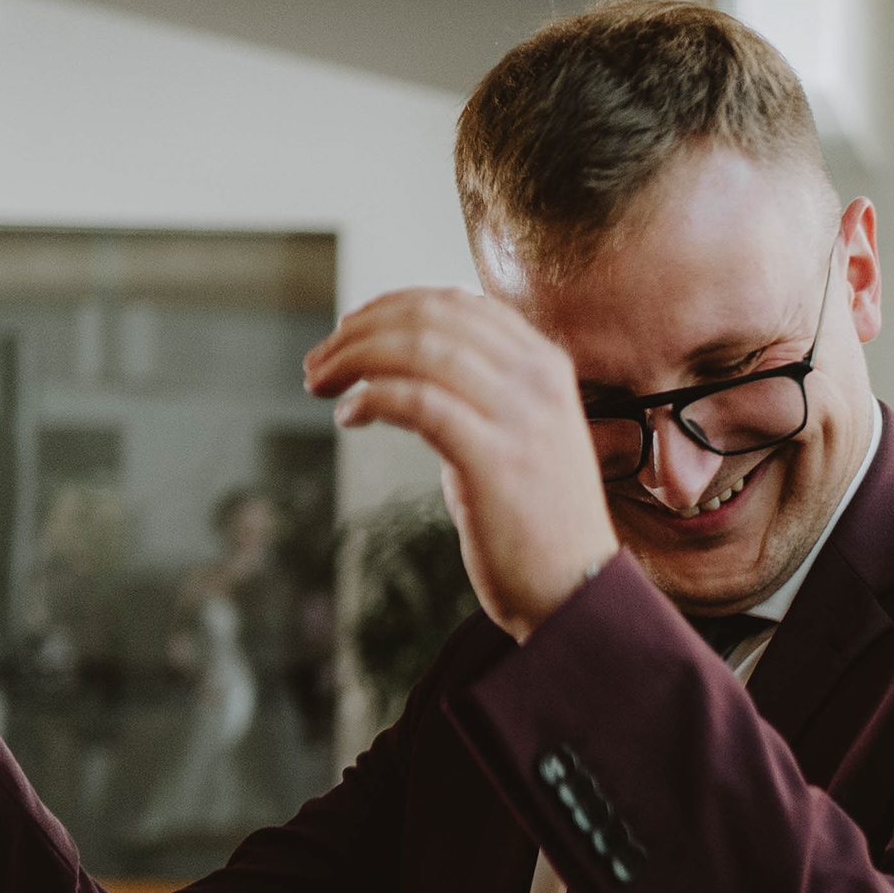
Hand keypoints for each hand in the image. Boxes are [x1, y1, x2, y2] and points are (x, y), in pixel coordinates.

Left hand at [303, 288, 618, 639]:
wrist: (574, 590)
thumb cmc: (535, 519)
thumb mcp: (518, 433)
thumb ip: (479, 392)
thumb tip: (404, 366)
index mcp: (545, 364)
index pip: (457, 302)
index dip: (391, 306)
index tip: (349, 330)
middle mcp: (537, 379)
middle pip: (430, 317)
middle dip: (359, 330)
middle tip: (319, 361)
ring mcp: (519, 417)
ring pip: (418, 350)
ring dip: (353, 358)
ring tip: (320, 382)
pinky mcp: (493, 459)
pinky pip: (414, 402)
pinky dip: (370, 398)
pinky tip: (349, 416)